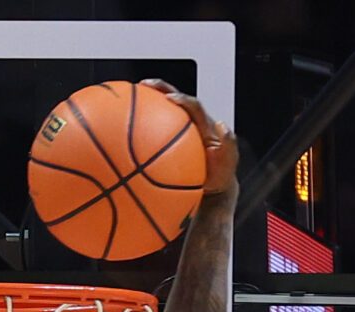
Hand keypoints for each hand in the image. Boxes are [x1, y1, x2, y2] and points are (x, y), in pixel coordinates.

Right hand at [141, 81, 238, 197]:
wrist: (214, 185)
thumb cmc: (219, 175)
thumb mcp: (228, 164)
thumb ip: (229, 146)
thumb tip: (224, 125)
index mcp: (205, 125)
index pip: (194, 106)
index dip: (183, 100)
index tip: (170, 98)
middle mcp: (193, 122)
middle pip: (176, 98)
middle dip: (162, 89)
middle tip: (145, 84)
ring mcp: (181, 128)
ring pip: (164, 109)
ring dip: (149, 100)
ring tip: (131, 93)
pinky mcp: (171, 135)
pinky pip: (155, 127)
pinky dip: (141, 123)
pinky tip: (126, 124)